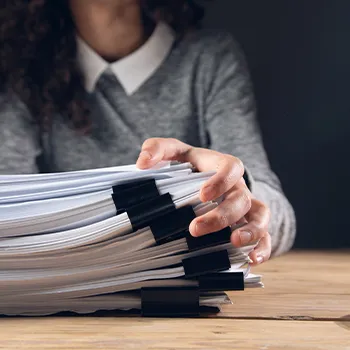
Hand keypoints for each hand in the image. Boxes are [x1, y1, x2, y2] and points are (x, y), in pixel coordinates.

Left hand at [136, 138, 270, 264]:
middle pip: (241, 199)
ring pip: (260, 217)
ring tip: (236, 244)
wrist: (206, 178)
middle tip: (196, 229)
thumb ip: (156, 149)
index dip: (221, 181)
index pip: (232, 168)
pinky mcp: (249, 225)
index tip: (203, 195)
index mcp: (222, 167)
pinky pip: (265, 236)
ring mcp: (247, 207)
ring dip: (251, 231)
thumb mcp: (174, 151)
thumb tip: (142, 163)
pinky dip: (263, 248)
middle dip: (222, 215)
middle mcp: (238, 187)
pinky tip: (252, 261)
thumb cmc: (189, 165)